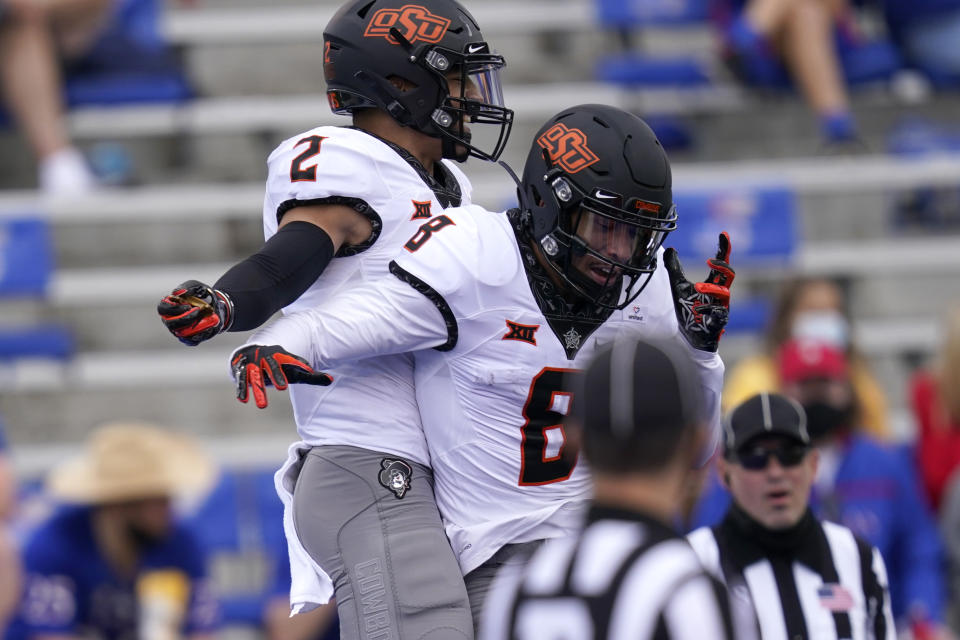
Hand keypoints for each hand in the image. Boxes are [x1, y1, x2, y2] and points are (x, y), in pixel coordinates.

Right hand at [157, 280, 233, 345]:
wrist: (216, 305)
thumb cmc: (202, 295)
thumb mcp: (196, 286)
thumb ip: (186, 287)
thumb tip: (176, 292)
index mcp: (169, 306)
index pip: (162, 309)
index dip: (172, 309)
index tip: (187, 306)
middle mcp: (171, 319)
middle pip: (170, 323)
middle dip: (183, 319)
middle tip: (197, 312)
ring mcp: (179, 329)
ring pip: (180, 332)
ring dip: (191, 327)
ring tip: (204, 319)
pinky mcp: (189, 337)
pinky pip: (192, 340)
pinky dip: (200, 335)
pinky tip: (208, 328)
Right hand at [231, 345, 332, 408]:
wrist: (253, 350)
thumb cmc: (279, 364)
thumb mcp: (295, 370)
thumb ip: (311, 376)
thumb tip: (331, 380)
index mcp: (281, 355)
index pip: (292, 359)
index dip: (300, 363)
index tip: (308, 369)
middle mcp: (266, 356)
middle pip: (272, 366)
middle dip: (276, 375)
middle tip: (283, 388)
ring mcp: (253, 362)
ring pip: (255, 376)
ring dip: (258, 390)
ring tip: (263, 406)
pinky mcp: (241, 369)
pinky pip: (241, 380)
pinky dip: (242, 389)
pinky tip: (243, 400)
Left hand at [664, 231, 733, 351]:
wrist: (689, 336)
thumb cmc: (688, 310)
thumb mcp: (678, 286)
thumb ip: (675, 268)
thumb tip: (671, 249)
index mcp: (712, 284)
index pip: (721, 264)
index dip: (724, 249)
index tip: (723, 234)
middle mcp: (720, 294)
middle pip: (729, 276)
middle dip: (722, 267)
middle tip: (709, 261)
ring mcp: (721, 308)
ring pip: (724, 294)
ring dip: (711, 289)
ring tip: (697, 288)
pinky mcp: (718, 323)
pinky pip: (719, 315)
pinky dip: (709, 311)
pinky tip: (699, 310)